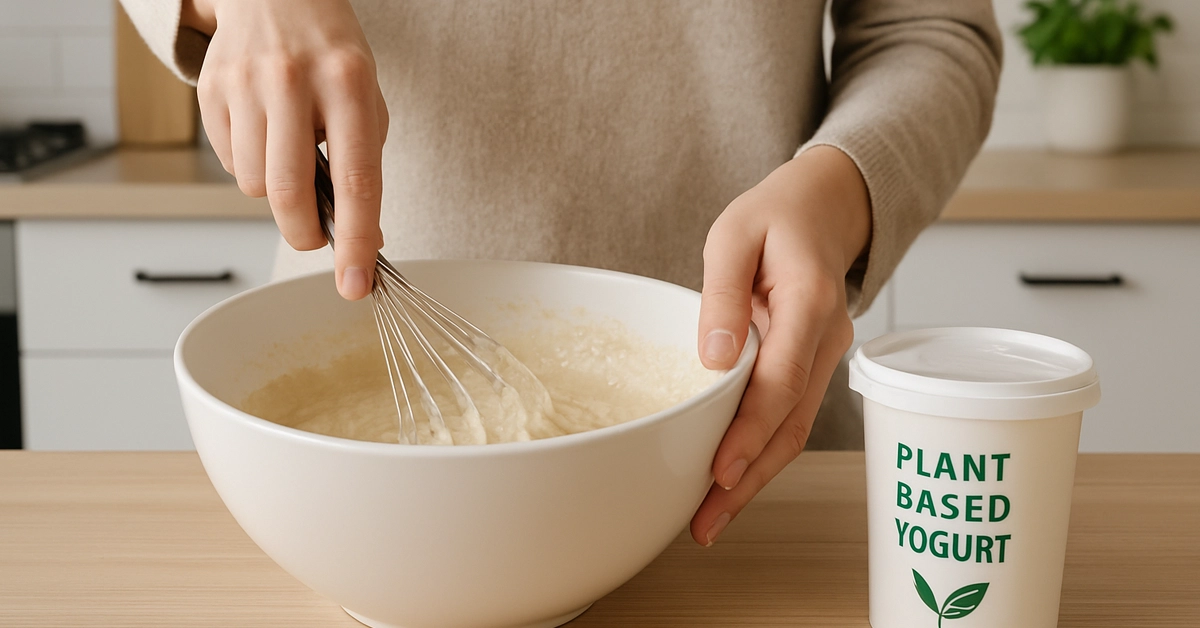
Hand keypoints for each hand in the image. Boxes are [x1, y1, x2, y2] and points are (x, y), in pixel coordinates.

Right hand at [183, 0, 387, 299]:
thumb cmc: (331, 56)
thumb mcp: (367, 99)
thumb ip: (364, 166)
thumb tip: (363, 239)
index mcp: (347, 83)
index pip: (356, 180)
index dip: (357, 241)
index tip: (355, 286)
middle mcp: (292, 81)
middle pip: (289, 193)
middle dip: (304, 233)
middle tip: (316, 235)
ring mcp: (245, 83)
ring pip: (253, 185)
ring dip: (275, 191)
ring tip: (290, 153)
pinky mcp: (210, 89)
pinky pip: (229, 163)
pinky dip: (250, 164)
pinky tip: (264, 131)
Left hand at [690, 145, 870, 545]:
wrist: (823, 209)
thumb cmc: (774, 217)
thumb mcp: (733, 234)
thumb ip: (721, 292)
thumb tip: (712, 357)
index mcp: (810, 302)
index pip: (782, 380)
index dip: (751, 430)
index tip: (720, 470)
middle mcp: (826, 338)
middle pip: (791, 422)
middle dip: (750, 478)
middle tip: (705, 522)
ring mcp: (823, 357)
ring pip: (793, 429)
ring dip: (755, 477)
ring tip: (708, 519)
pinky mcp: (809, 367)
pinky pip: (787, 416)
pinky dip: (760, 453)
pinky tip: (728, 482)